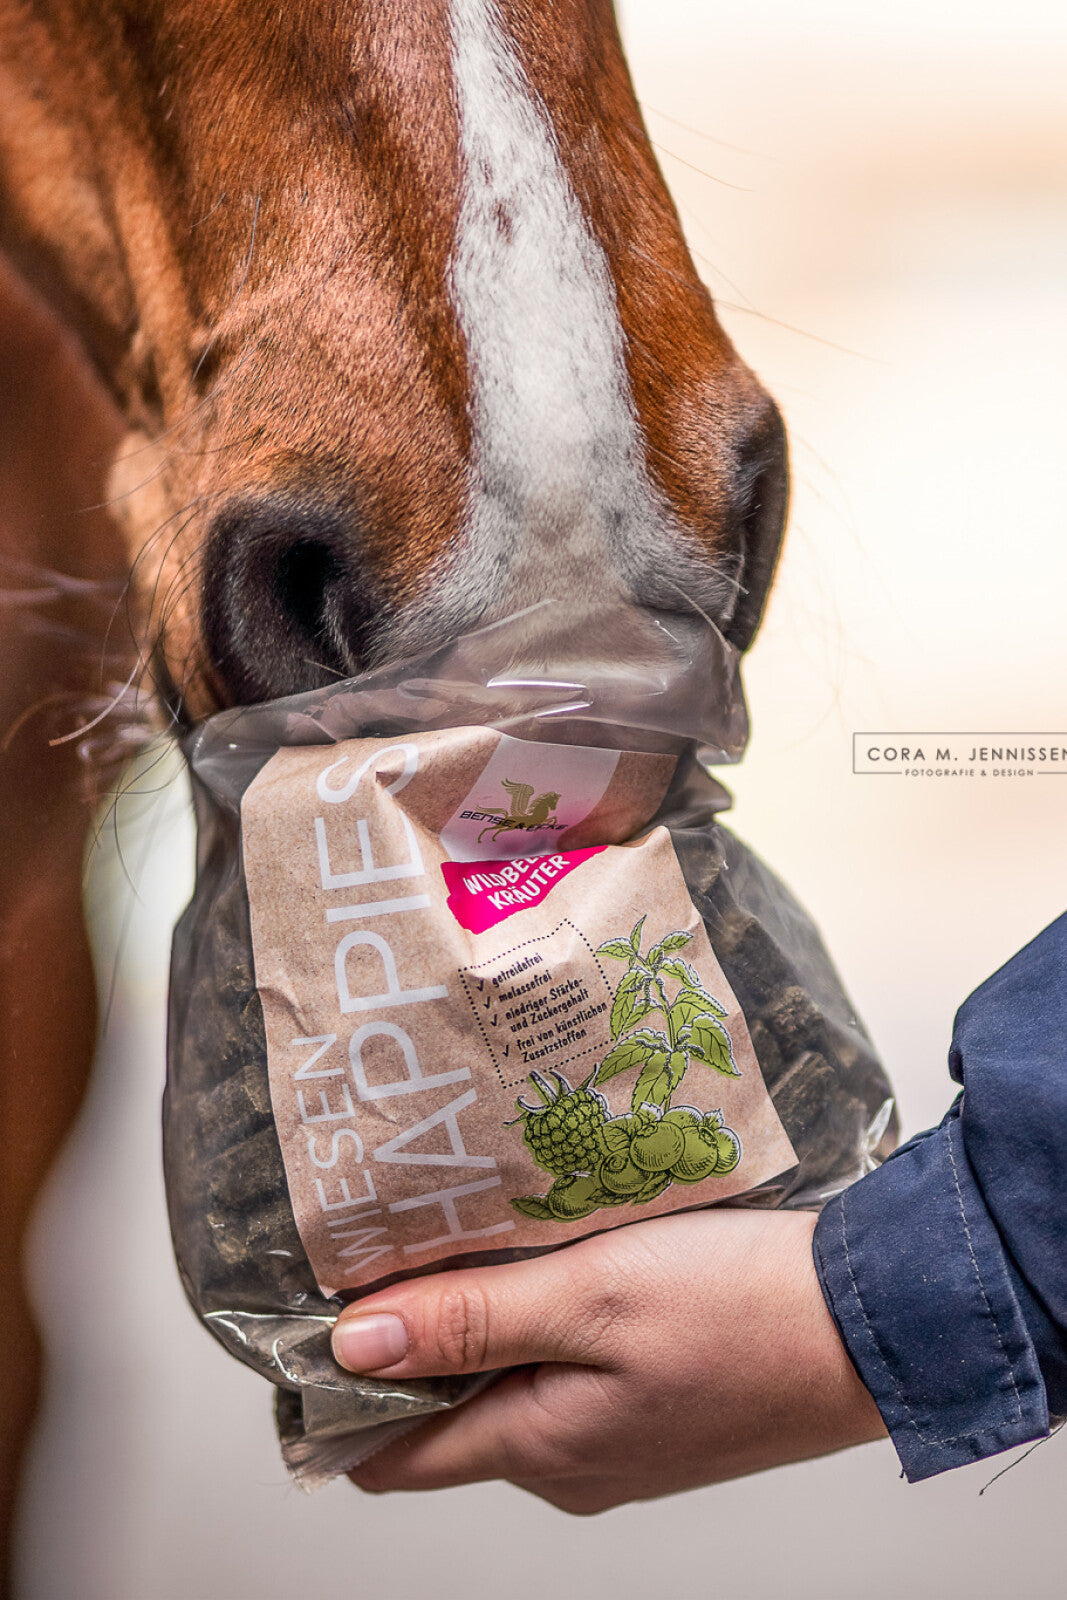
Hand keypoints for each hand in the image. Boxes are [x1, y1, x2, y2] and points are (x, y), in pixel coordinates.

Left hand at [331, 1208, 885, 1513]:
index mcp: (538, 1447)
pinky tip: (549, 1256)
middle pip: (442, 1413)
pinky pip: (561, 1370)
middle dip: (406, 1339)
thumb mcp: (592, 1298)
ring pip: (503, 1383)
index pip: (389, 1456)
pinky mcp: (652, 1405)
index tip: (310, 1318)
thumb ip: (469, 1321)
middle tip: (392, 1241)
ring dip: (476, 1319)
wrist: (875, 1324)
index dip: (336, 1398)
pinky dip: (537, 1318)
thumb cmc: (744, 1310)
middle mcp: (566, 1461)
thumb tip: (351, 1347)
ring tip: (469, 1233)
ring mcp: (613, 1438)